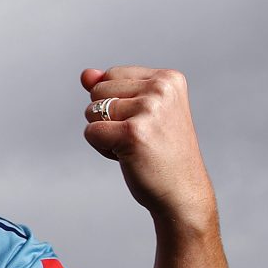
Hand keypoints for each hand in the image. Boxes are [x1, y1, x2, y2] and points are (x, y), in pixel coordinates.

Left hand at [79, 65, 217, 231]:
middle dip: (107, 117)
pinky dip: (101, 148)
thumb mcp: (140, 112)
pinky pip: (91, 132)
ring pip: (92, 111)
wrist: (182, 193)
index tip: (146, 123)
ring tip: (136, 147)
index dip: (116, 103)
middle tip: (140, 137)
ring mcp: (149, 109)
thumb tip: (85, 74)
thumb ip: (112, 88)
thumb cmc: (161, 153)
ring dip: (105, 134)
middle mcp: (161, 88)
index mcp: (168, 78)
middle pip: (98, 90)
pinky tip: (128, 157)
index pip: (111, 75)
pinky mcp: (133, 133)